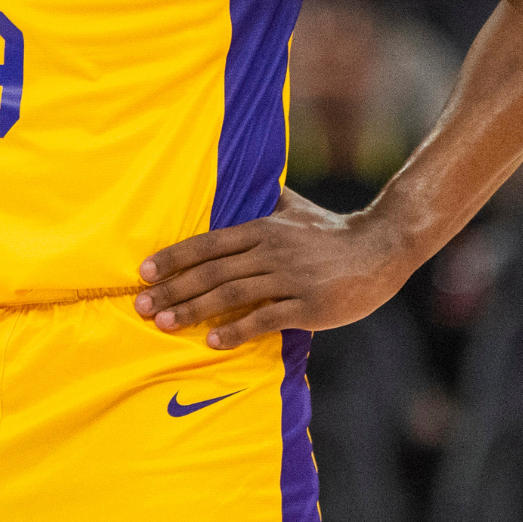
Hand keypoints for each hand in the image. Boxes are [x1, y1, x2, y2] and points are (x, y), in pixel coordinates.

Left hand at [134, 187, 411, 348]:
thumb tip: (243, 180)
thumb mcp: (295, 208)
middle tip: (142, 306)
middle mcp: (270, 251)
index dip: (174, 257)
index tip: (144, 272)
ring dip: (194, 310)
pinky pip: (265, 319)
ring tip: (165, 324)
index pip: (208, 243)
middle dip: (173, 289)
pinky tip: (213, 341)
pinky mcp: (308, 305)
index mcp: (263, 228)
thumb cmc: (332, 231)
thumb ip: (265, 198)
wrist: (380, 249)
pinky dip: (237, 329)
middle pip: (212, 271)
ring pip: (231, 294)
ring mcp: (289, 278)